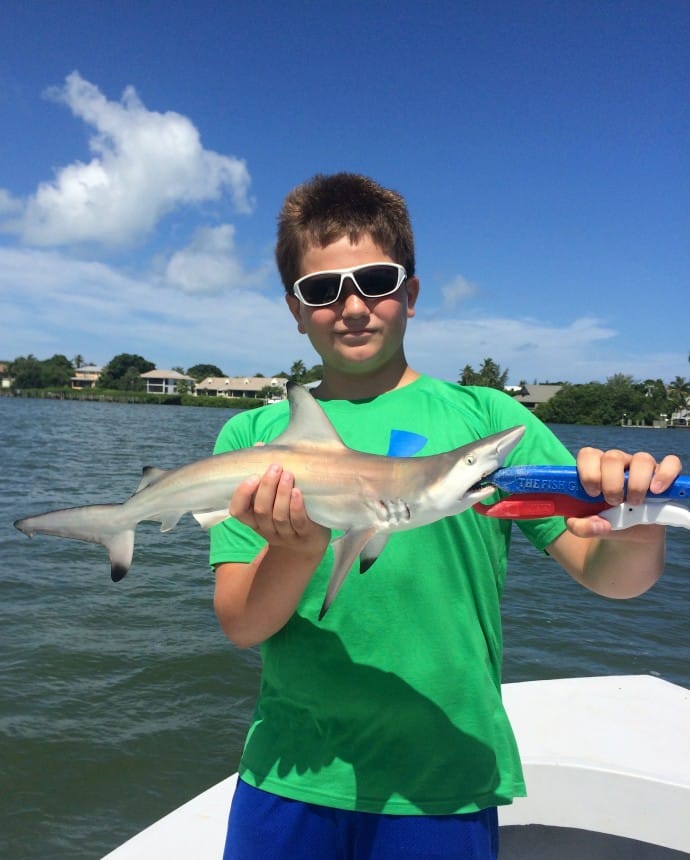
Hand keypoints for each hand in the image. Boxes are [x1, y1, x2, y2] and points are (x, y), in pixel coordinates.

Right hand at [230, 463, 329, 555]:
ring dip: (282, 494)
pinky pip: (298, 523)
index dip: (242, 495)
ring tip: (288, 474)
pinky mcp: (304, 537)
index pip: (238, 511)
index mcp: (254, 519)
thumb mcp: (274, 497)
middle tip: (275, 467)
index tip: (252, 476)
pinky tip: (298, 492)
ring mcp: (285, 535)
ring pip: (278, 516)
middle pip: (261, 510)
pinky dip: (296, 507)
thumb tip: (260, 445)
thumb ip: (265, 473)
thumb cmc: (288, 512)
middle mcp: (266, 529)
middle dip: (267, 487)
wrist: (309, 543)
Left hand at [567, 447, 682, 538]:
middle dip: (612, 483)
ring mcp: (640, 467)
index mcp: (594, 467)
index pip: (587, 455)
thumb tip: (601, 525)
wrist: (627, 531)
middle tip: (613, 502)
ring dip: (637, 484)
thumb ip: (580, 526)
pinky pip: (670, 463)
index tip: (592, 493)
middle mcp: (617, 462)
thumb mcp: (584, 526)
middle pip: (613, 457)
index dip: (589, 473)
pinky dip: (665, 475)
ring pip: (641, 459)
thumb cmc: (602, 519)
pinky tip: (656, 491)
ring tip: (633, 503)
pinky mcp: (662, 475)